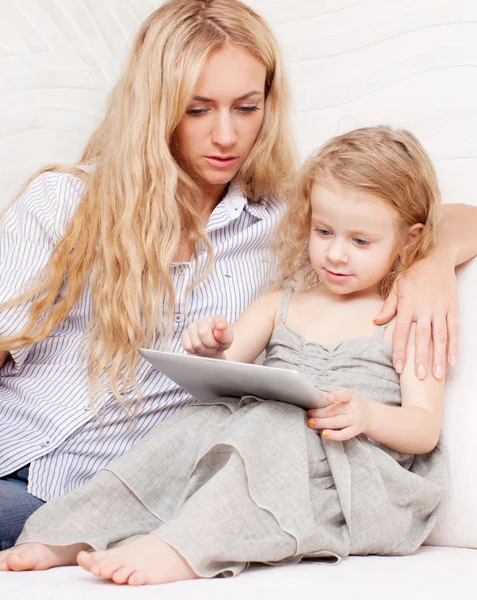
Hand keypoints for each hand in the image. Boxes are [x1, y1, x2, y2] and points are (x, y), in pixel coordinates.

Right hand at [181, 315, 232, 356]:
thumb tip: (221, 326)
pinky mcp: (184, 334)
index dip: (220, 328)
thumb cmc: (220, 342)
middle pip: (203, 333)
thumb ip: (225, 333)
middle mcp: (203, 320)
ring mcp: (192, 326)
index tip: (221, 334)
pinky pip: (188, 346)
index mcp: (216, 318)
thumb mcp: (227, 340)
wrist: (211, 349)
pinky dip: (195, 351)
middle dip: (210, 345)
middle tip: (214, 347)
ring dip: (203, 350)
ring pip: (196, 343)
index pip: (218, 321)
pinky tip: (199, 349)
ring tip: (208, 349)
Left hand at [307, 389, 369, 440]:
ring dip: (322, 423)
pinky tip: (324, 434)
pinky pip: (344, 434)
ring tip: (311, 422)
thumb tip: (315, 396)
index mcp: (350, 396)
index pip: (344, 395)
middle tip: (309, 414)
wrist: (369, 415)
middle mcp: (354, 408)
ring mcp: (355, 420)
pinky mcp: (355, 430)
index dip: (336, 396)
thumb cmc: (350, 403)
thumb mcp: (344, 396)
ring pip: (337, 422)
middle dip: (319, 413)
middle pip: (334, 411)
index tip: (329, 397)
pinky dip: (334, 435)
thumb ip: (330, 396)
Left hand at [374, 253, 458, 379]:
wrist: (436, 258)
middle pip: (421, 338)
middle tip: (418, 377)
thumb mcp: (396, 287)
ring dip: (438, 357)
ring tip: (436, 375)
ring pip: (439, 336)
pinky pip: (454, 329)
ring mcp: (440, 309)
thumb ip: (388, 306)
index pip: (401, 332)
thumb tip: (376, 322)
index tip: (398, 367)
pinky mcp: (452, 308)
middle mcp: (424, 308)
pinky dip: (454, 345)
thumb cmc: (413, 274)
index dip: (399, 350)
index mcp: (407, 305)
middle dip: (420, 358)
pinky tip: (452, 360)